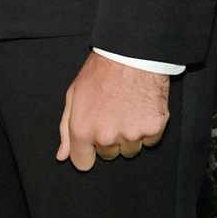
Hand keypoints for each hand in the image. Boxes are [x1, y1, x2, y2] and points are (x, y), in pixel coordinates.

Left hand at [57, 53, 169, 171]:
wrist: (132, 54)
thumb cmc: (100, 72)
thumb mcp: (73, 96)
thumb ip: (66, 129)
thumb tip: (63, 156)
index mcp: (83, 130)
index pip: (83, 163)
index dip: (87, 152)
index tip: (92, 142)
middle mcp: (106, 136)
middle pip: (108, 155)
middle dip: (109, 140)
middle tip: (112, 113)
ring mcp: (131, 134)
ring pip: (130, 150)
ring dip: (129, 136)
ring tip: (127, 109)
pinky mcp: (153, 128)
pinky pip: (150, 141)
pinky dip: (147, 128)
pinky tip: (142, 109)